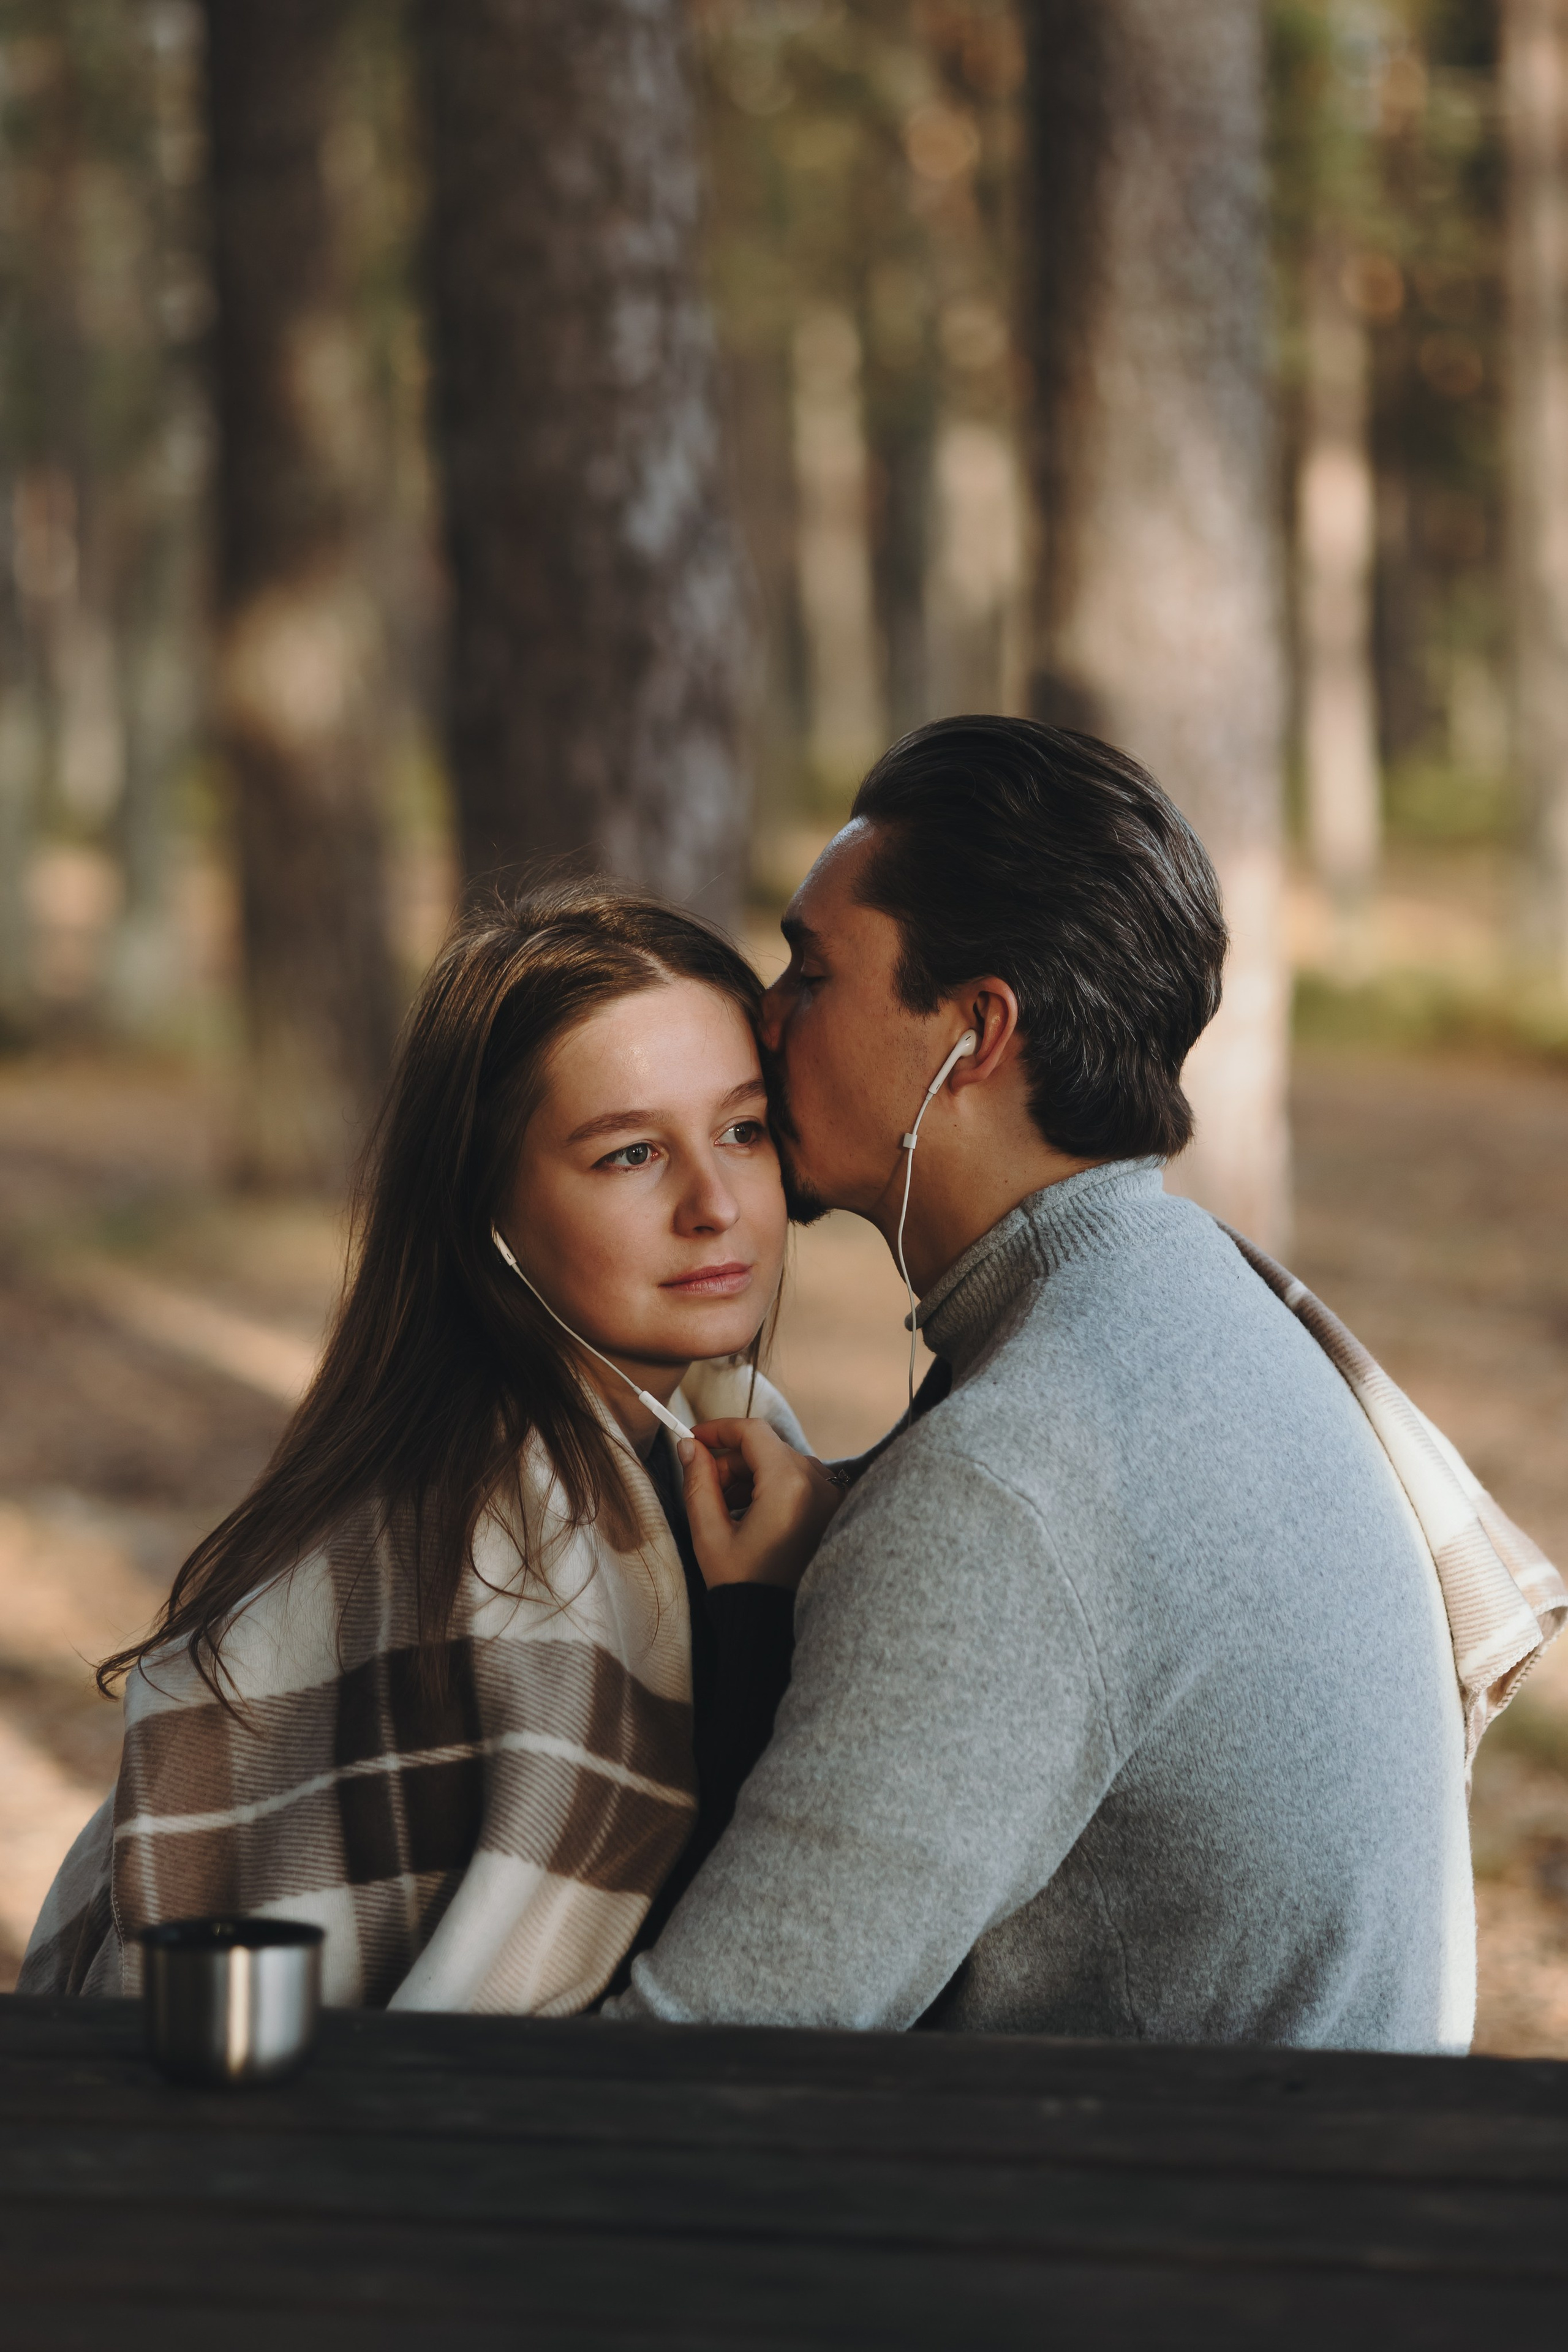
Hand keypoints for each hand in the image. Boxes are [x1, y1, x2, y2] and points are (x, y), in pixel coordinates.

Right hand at [679, 1418, 845, 1590]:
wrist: (774, 1625)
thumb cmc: (743, 1584)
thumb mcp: (709, 1533)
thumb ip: (698, 1483)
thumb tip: (690, 1447)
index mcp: (789, 1484)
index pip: (753, 1432)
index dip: (719, 1430)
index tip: (694, 1440)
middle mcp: (818, 1483)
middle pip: (766, 1448)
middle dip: (731, 1461)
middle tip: (704, 1486)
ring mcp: (831, 1497)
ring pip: (782, 1463)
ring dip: (750, 1475)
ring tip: (726, 1507)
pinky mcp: (832, 1511)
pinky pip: (799, 1481)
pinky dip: (772, 1487)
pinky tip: (750, 1514)